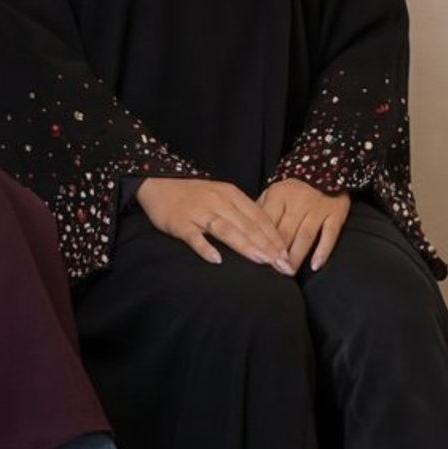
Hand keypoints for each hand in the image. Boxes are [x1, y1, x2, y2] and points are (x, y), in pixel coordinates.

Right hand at [135, 174, 295, 271]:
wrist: (159, 183)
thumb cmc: (195, 195)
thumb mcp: (221, 196)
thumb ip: (241, 213)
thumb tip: (267, 236)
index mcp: (231, 194)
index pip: (259, 217)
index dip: (275, 237)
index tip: (288, 255)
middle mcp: (218, 201)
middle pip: (247, 225)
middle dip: (268, 246)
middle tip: (283, 265)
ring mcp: (199, 212)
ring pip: (226, 230)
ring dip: (245, 246)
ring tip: (262, 261)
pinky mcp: (180, 223)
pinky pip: (194, 237)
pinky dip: (205, 248)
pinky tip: (217, 260)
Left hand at [258, 178, 350, 271]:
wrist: (327, 170)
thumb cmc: (294, 189)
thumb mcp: (274, 193)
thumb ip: (262, 211)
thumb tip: (248, 233)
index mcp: (280, 194)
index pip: (268, 222)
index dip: (262, 242)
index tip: (258, 260)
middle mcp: (299, 200)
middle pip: (285, 232)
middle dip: (278, 254)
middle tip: (273, 272)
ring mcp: (319, 207)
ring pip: (305, 236)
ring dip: (296, 257)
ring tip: (289, 273)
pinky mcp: (336, 213)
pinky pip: (329, 235)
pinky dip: (323, 251)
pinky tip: (315, 266)